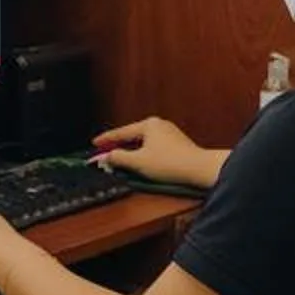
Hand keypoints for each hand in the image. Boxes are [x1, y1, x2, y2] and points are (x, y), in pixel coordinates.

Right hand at [92, 116, 223, 189]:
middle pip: (132, 136)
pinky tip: (140, 163)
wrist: (199, 169)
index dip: (106, 140)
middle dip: (118, 146)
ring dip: (131, 152)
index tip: (95, 143)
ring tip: (120, 161)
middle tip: (105, 154)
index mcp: (148, 124)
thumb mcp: (138, 162)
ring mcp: (169, 134)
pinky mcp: (176, 144)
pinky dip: (143, 154)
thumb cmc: (170, 163)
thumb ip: (118, 158)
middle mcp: (159, 125)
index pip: (121, 132)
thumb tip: (105, 157)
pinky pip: (153, 147)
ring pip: (143, 142)